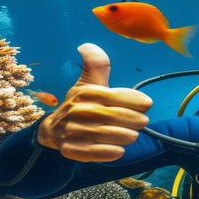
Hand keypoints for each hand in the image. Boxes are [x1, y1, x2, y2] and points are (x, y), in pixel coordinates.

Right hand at [37, 43, 151, 161]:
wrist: (54, 130)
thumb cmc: (81, 104)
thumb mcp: (87, 82)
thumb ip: (95, 64)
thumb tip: (86, 45)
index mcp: (88, 92)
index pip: (126, 97)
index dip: (141, 102)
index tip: (145, 105)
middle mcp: (81, 110)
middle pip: (126, 118)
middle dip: (138, 121)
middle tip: (139, 122)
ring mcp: (76, 131)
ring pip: (119, 136)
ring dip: (129, 136)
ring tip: (129, 134)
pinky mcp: (74, 149)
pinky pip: (106, 153)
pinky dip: (115, 151)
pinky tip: (118, 148)